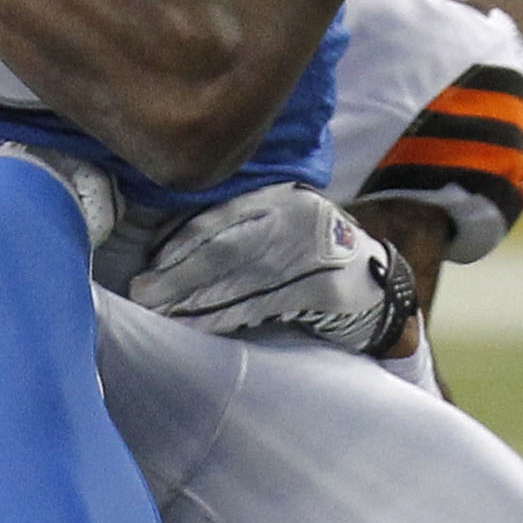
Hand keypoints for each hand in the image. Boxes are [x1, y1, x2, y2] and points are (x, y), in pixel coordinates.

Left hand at [126, 182, 416, 355]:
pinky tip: (197, 327)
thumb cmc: (312, 256)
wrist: (380, 286)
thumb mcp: (281, 226)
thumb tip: (165, 252)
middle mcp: (298, 218)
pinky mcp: (326, 290)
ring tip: (161, 314)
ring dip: (194, 302)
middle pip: (225, 250)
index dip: (178, 245)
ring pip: (239, 281)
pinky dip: (224, 319)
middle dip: (177, 276)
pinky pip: (262, 306)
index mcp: (282, 196)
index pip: (220, 218)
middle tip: (142, 295)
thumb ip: (236, 230)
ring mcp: (315, 253)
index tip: (147, 266)